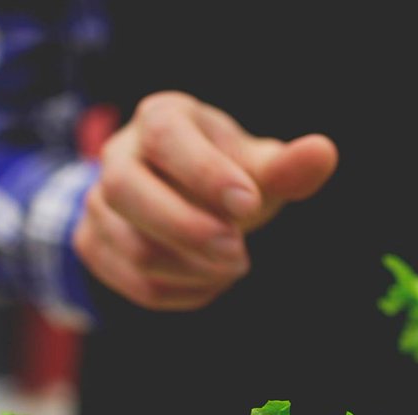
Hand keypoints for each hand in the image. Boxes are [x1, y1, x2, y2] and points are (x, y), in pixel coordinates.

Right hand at [73, 91, 337, 310]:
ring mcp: (97, 203)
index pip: (165, 139)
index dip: (204, 174)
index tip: (248, 204)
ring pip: (133, 247)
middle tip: (240, 255)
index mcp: (159, 119)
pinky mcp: (93, 245)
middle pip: (127, 193)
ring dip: (193, 269)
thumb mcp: (256, 166)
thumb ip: (287, 166)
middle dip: (188, 230)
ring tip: (234, 264)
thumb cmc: (223, 176)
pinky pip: (135, 283)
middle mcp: (117, 155)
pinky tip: (210, 280)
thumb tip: (324, 153)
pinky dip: (182, 292)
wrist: (176, 197)